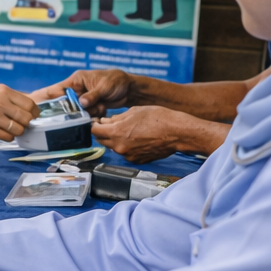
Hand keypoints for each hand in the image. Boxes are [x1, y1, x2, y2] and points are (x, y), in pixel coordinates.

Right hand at [0, 84, 39, 141]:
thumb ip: (10, 95)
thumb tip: (28, 104)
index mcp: (4, 91)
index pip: (29, 104)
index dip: (34, 111)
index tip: (33, 114)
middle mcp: (1, 103)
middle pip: (27, 118)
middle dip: (27, 122)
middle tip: (22, 122)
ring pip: (19, 130)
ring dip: (18, 131)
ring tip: (11, 128)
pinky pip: (8, 137)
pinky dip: (9, 137)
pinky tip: (3, 132)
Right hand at [29, 68, 134, 115]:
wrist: (129, 88)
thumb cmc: (116, 81)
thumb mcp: (104, 87)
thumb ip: (92, 95)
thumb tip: (81, 103)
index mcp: (77, 80)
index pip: (59, 89)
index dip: (51, 98)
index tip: (46, 108)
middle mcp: (77, 89)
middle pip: (67, 103)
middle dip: (76, 109)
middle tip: (85, 108)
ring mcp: (83, 99)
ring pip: (78, 111)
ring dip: (88, 112)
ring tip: (100, 105)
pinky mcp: (90, 106)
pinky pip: (87, 114)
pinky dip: (94, 114)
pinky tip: (103, 108)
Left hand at [92, 105, 226, 162]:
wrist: (178, 132)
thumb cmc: (159, 118)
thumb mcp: (134, 111)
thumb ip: (116, 118)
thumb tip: (105, 121)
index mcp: (116, 133)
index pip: (94, 130)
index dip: (93, 124)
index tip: (95, 120)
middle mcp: (119, 146)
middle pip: (101, 140)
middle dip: (102, 131)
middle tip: (108, 123)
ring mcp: (128, 155)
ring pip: (113, 146)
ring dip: (114, 138)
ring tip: (126, 129)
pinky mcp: (137, 160)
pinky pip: (125, 152)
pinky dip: (126, 145)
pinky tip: (136, 137)